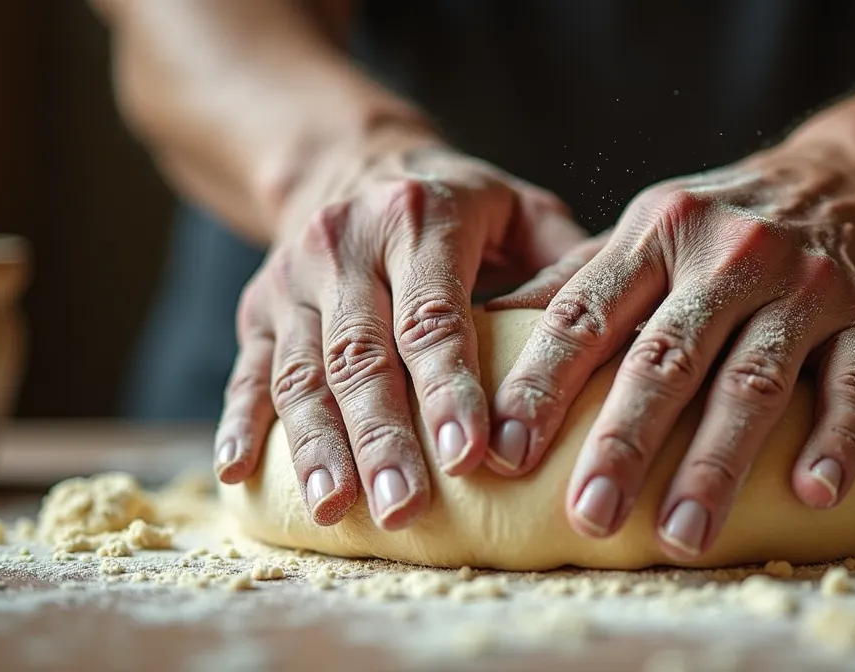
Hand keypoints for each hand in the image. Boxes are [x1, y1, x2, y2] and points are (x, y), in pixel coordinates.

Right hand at [215, 130, 585, 528]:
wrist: (353, 161)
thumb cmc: (462, 206)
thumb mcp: (521, 209)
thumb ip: (565, 264)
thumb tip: (615, 336)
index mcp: (420, 219)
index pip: (435, 316)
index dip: (451, 389)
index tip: (472, 458)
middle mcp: (346, 243)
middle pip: (362, 354)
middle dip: (382, 437)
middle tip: (404, 507)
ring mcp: (292, 277)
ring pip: (302, 371)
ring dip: (316, 445)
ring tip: (335, 509)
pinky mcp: (257, 307)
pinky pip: (248, 369)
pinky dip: (241, 422)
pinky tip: (240, 474)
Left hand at [489, 132, 854, 559]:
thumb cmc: (732, 221)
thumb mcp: (653, 227)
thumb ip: (580, 281)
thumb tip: (482, 333)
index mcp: (658, 233)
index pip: (586, 313)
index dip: (541, 383)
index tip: (502, 452)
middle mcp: (728, 254)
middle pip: (666, 357)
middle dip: (622, 441)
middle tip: (588, 516)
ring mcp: (806, 285)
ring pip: (754, 382)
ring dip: (716, 464)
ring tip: (682, 538)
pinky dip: (837, 439)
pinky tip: (813, 494)